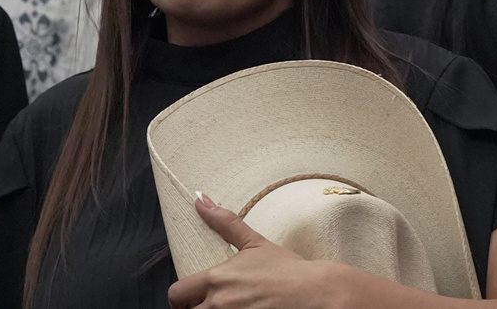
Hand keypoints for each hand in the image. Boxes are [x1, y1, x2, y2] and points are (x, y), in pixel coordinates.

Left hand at [167, 192, 341, 308]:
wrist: (319, 294)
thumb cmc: (289, 270)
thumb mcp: (255, 244)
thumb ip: (225, 223)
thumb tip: (200, 198)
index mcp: (217, 280)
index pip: (176, 294)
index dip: (182, 297)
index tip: (192, 298)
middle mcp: (220, 304)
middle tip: (208, 306)